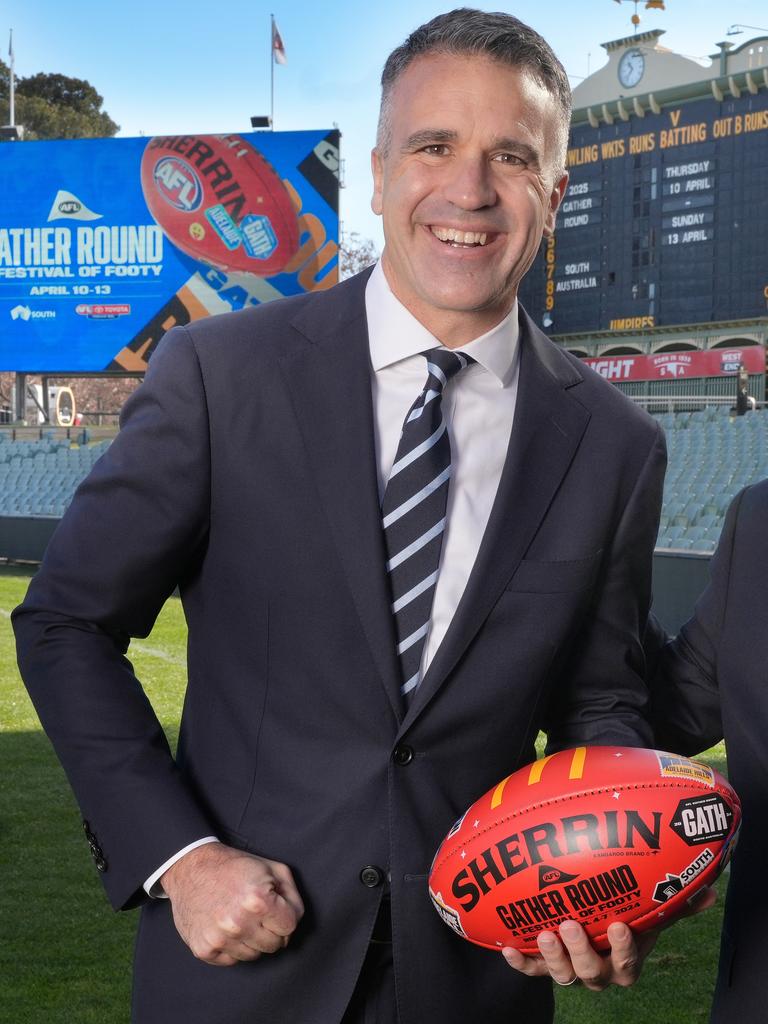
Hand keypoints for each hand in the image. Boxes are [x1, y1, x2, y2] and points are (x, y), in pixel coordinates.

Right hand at [160, 841, 303, 965]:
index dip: (285, 916)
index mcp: (258, 900)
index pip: (289, 926)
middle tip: (257, 913)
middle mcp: (238, 923)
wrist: (191, 868)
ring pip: (254, 955)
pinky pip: (232, 960)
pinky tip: (226, 927)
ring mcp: (219, 938)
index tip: (274, 907)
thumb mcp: (272, 868)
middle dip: (271, 929)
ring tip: (240, 917)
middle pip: (274, 945)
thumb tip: (295, 920)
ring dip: (252, 939)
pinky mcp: (204, 949)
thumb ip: (292, 895)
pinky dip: (232, 947)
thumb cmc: (234, 867)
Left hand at [502, 886, 716, 990]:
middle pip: (591, 973)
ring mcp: (570, 968)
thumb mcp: (649, 908)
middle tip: (571, 925)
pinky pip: (531, 968)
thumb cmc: (625, 912)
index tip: (618, 924)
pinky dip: (520, 960)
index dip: (623, 948)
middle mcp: (598, 971)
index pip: (627, 962)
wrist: (588, 921)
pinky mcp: (543, 963)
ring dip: (551, 956)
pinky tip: (507, 945)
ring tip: (544, 931)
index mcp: (624, 961)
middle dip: (581, 951)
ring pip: (562, 974)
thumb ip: (674, 901)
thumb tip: (708, 891)